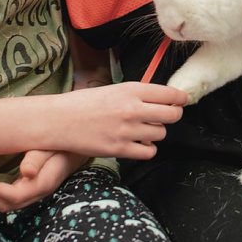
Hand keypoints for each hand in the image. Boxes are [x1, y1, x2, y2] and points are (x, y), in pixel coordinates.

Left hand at [0, 150, 88, 211]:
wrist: (78, 146)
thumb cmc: (64, 143)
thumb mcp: (53, 146)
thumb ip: (39, 159)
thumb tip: (25, 173)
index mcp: (44, 184)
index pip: (15, 196)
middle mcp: (37, 193)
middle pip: (6, 205)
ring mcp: (32, 192)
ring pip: (5, 204)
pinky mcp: (28, 188)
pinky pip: (7, 198)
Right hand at [51, 81, 186, 159]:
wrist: (59, 120)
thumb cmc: (84, 102)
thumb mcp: (113, 89)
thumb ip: (137, 94)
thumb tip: (163, 98)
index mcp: (131, 90)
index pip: (169, 94)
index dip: (180, 98)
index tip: (182, 100)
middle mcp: (132, 109)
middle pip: (172, 115)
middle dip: (174, 115)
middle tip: (168, 115)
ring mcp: (127, 130)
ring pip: (161, 134)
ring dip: (156, 132)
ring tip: (143, 129)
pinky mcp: (120, 149)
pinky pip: (148, 151)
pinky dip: (146, 148)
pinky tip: (138, 143)